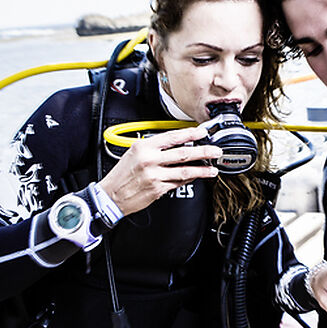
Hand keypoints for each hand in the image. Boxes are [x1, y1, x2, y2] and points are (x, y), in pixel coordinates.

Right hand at [96, 126, 220, 215]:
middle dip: (203, 152)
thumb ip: (154, 148)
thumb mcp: (134, 153)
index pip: (172, 137)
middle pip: (183, 154)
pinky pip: (178, 182)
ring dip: (202, 170)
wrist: (111, 195)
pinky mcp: (158, 189)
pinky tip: (197, 177)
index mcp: (143, 147)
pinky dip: (189, 179)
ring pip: (184, 171)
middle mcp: (150, 160)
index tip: (202, 132)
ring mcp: (155, 176)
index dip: (189, 134)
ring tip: (213, 169)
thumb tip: (176, 144)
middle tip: (216, 151)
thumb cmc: (122, 174)